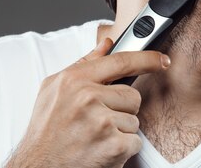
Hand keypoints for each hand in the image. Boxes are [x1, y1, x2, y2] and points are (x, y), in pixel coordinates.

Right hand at [5, 37, 170, 167]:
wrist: (37, 167)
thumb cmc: (46, 131)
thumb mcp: (54, 90)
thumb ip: (84, 64)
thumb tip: (106, 44)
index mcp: (74, 80)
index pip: (121, 61)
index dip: (147, 59)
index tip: (162, 60)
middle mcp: (87, 98)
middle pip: (132, 95)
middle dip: (121, 110)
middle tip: (97, 121)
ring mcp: (101, 122)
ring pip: (134, 120)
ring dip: (120, 131)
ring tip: (95, 137)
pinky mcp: (112, 146)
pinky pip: (135, 141)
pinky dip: (122, 150)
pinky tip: (100, 150)